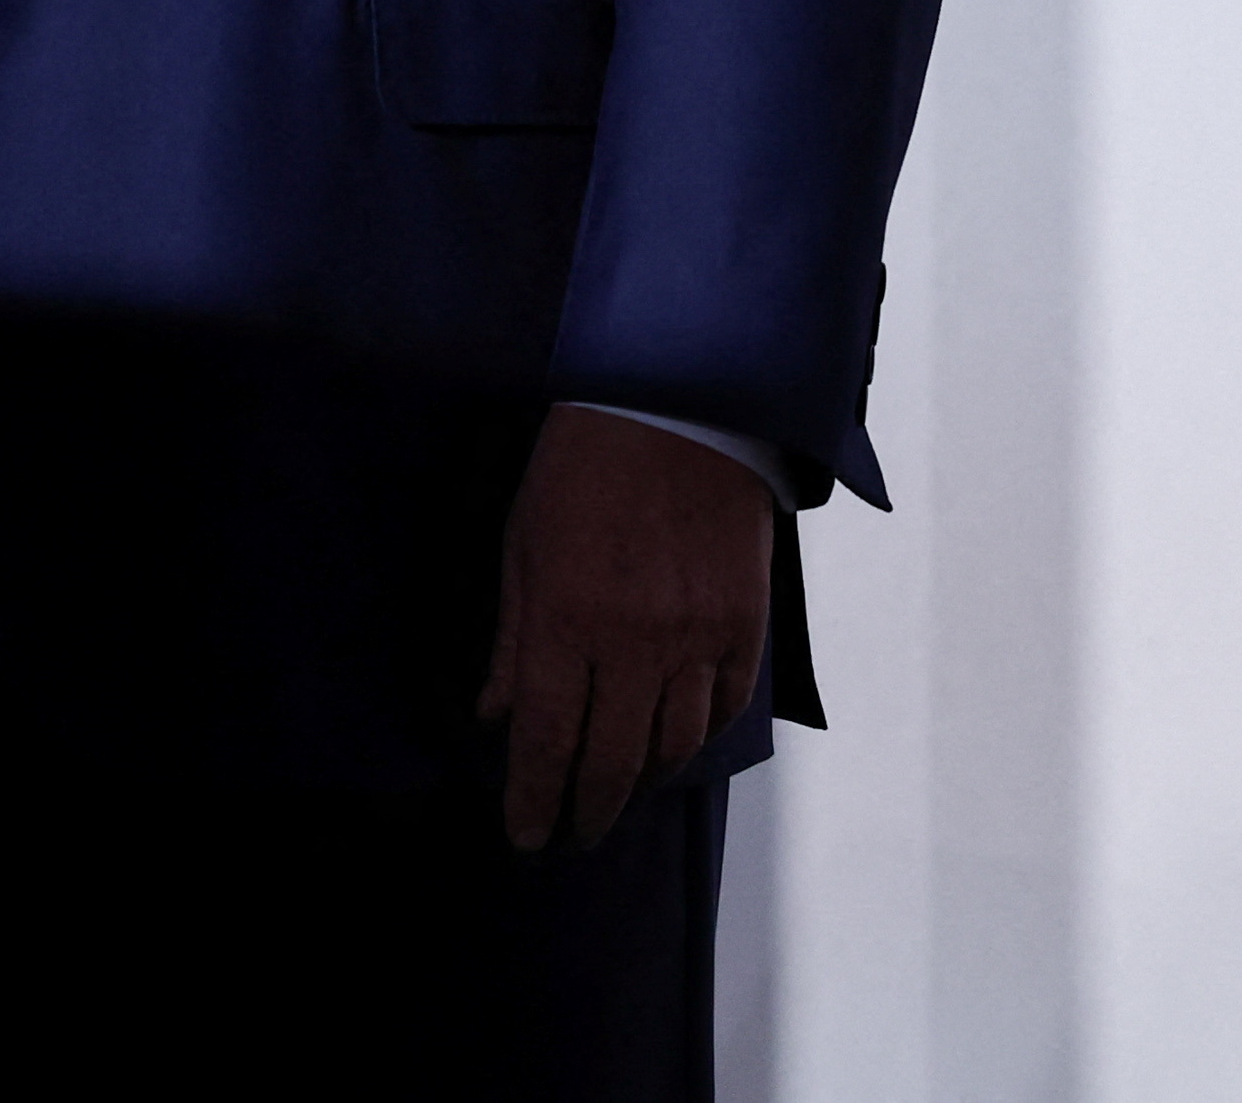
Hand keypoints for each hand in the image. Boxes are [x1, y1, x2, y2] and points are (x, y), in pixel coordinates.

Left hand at [476, 405, 772, 852]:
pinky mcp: (744, 622)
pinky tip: (676, 742)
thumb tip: (497, 718)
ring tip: (621, 792)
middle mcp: (635, 643)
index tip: (526, 836)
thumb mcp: (523, 546)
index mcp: (568, 622)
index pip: (548, 745)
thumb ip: (514, 642)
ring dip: (643, 783)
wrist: (680, 404)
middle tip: (572, 834)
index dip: (534, 803)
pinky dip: (700, 735)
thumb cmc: (585, 467)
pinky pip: (726, 706)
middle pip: (613, 764)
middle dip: (587, 812)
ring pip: (674, 747)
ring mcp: (698, 636)